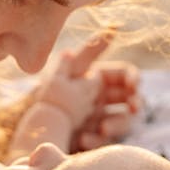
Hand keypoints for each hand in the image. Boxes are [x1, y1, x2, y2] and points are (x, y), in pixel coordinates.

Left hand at [35, 31, 139, 151]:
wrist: (34, 122)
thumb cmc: (53, 90)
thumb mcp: (71, 70)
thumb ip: (91, 51)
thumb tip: (114, 28)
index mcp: (102, 79)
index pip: (125, 75)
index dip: (133, 78)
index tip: (133, 84)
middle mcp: (105, 99)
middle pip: (131, 98)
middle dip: (135, 102)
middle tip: (133, 107)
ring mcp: (102, 118)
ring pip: (122, 121)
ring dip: (117, 124)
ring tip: (102, 129)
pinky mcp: (95, 137)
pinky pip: (103, 140)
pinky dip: (95, 141)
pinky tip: (84, 140)